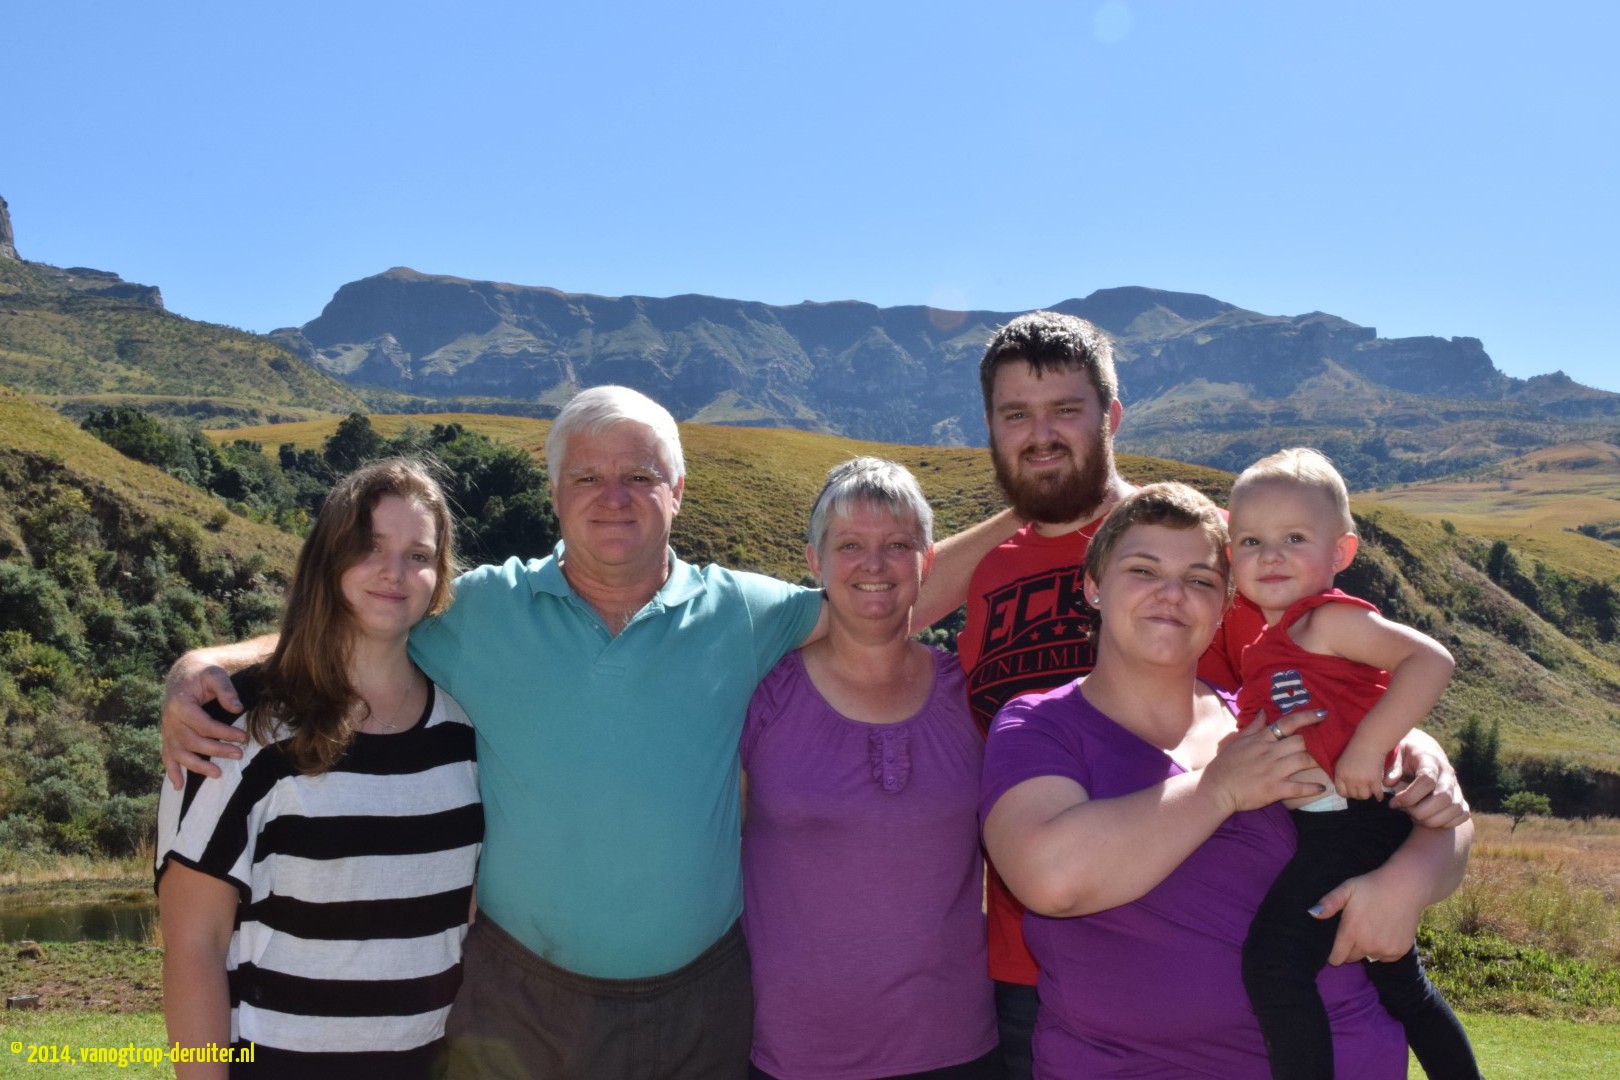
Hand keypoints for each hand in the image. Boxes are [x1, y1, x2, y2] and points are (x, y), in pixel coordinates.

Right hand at [161, 655, 247, 787]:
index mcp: (180, 704)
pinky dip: (172, 771)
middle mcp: (170, 720)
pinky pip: (167, 756)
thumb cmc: (202, 674)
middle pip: (192, 741)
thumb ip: (226, 690)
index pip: (203, 725)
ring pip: (179, 753)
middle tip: (239, 755)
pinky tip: (179, 786)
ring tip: (218, 774)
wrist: (184, 674)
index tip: (243, 737)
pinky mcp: (168, 736)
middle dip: (216, 750)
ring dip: (197, 766)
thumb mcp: (215, 674)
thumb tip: (237, 708)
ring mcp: (167, 730)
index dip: (224, 733)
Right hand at [1202, 709, 1325, 815]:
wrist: (1216, 788)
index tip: (1324, 714)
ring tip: (1331, 762)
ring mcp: (1273, 771)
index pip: (1288, 723)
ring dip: (1319, 761)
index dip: (1308, 717)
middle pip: (1301, 741)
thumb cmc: (1226, 764)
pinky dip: (1312, 788)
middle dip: (1318, 740)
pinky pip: (1298, 787)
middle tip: (1333, 741)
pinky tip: (1322, 787)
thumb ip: (1253, 727)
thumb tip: (1263, 712)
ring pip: (1303, 761)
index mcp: (1262, 739)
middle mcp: (1270, 753)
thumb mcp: (1238, 741)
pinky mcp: (1274, 789)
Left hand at [1312, 861, 1424, 965]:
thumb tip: (1312, 914)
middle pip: (1351, 958)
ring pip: (1368, 957)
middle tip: (1355, 930)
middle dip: (1349, 948)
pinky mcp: (1399, 951)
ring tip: (1371, 928)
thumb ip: (1329, 903)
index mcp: (1352, 932)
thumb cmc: (1372, 886)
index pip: (1336, 958)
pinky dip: (1383, 949)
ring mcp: (1385, 949)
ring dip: (1367, 948)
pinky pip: (1385, 957)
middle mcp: (1368, 945)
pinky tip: (1384, 932)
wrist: (1405, 886)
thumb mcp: (1347, 888)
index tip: (1335, 944)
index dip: (1332, 953)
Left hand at [1333, 742, 1387, 801]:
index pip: (1341, 792)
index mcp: (1339, 774)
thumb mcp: (1342, 763)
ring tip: (1370, 790)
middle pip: (1354, 795)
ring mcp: (1362, 780)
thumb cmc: (1355, 751)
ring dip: (1368, 794)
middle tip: (1363, 789)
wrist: (1370, 743)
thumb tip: (1345, 792)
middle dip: (1358, 793)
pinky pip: (1377, 793)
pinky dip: (1379, 795)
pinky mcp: (1374, 780)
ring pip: (1365, 796)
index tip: (1352, 791)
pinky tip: (1379, 795)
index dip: (1347, 793)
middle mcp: (1349, 779)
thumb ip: (1342, 776)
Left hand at [1387, 731, 1470, 828]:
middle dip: (1420, 811)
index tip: (1393, 803)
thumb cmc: (1405, 755)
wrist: (1423, 750)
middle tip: (1404, 811)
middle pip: (1443, 798)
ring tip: (1414, 816)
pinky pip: (1462, 814)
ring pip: (1455, 809)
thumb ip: (1392, 767)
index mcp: (1430, 760)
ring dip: (1432, 819)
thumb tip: (1389, 782)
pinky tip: (1428, 820)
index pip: (1427, 780)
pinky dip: (1446, 823)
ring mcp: (1457, 787)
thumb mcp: (1395, 754)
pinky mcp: (1461, 798)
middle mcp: (1448, 773)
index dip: (1409, 796)